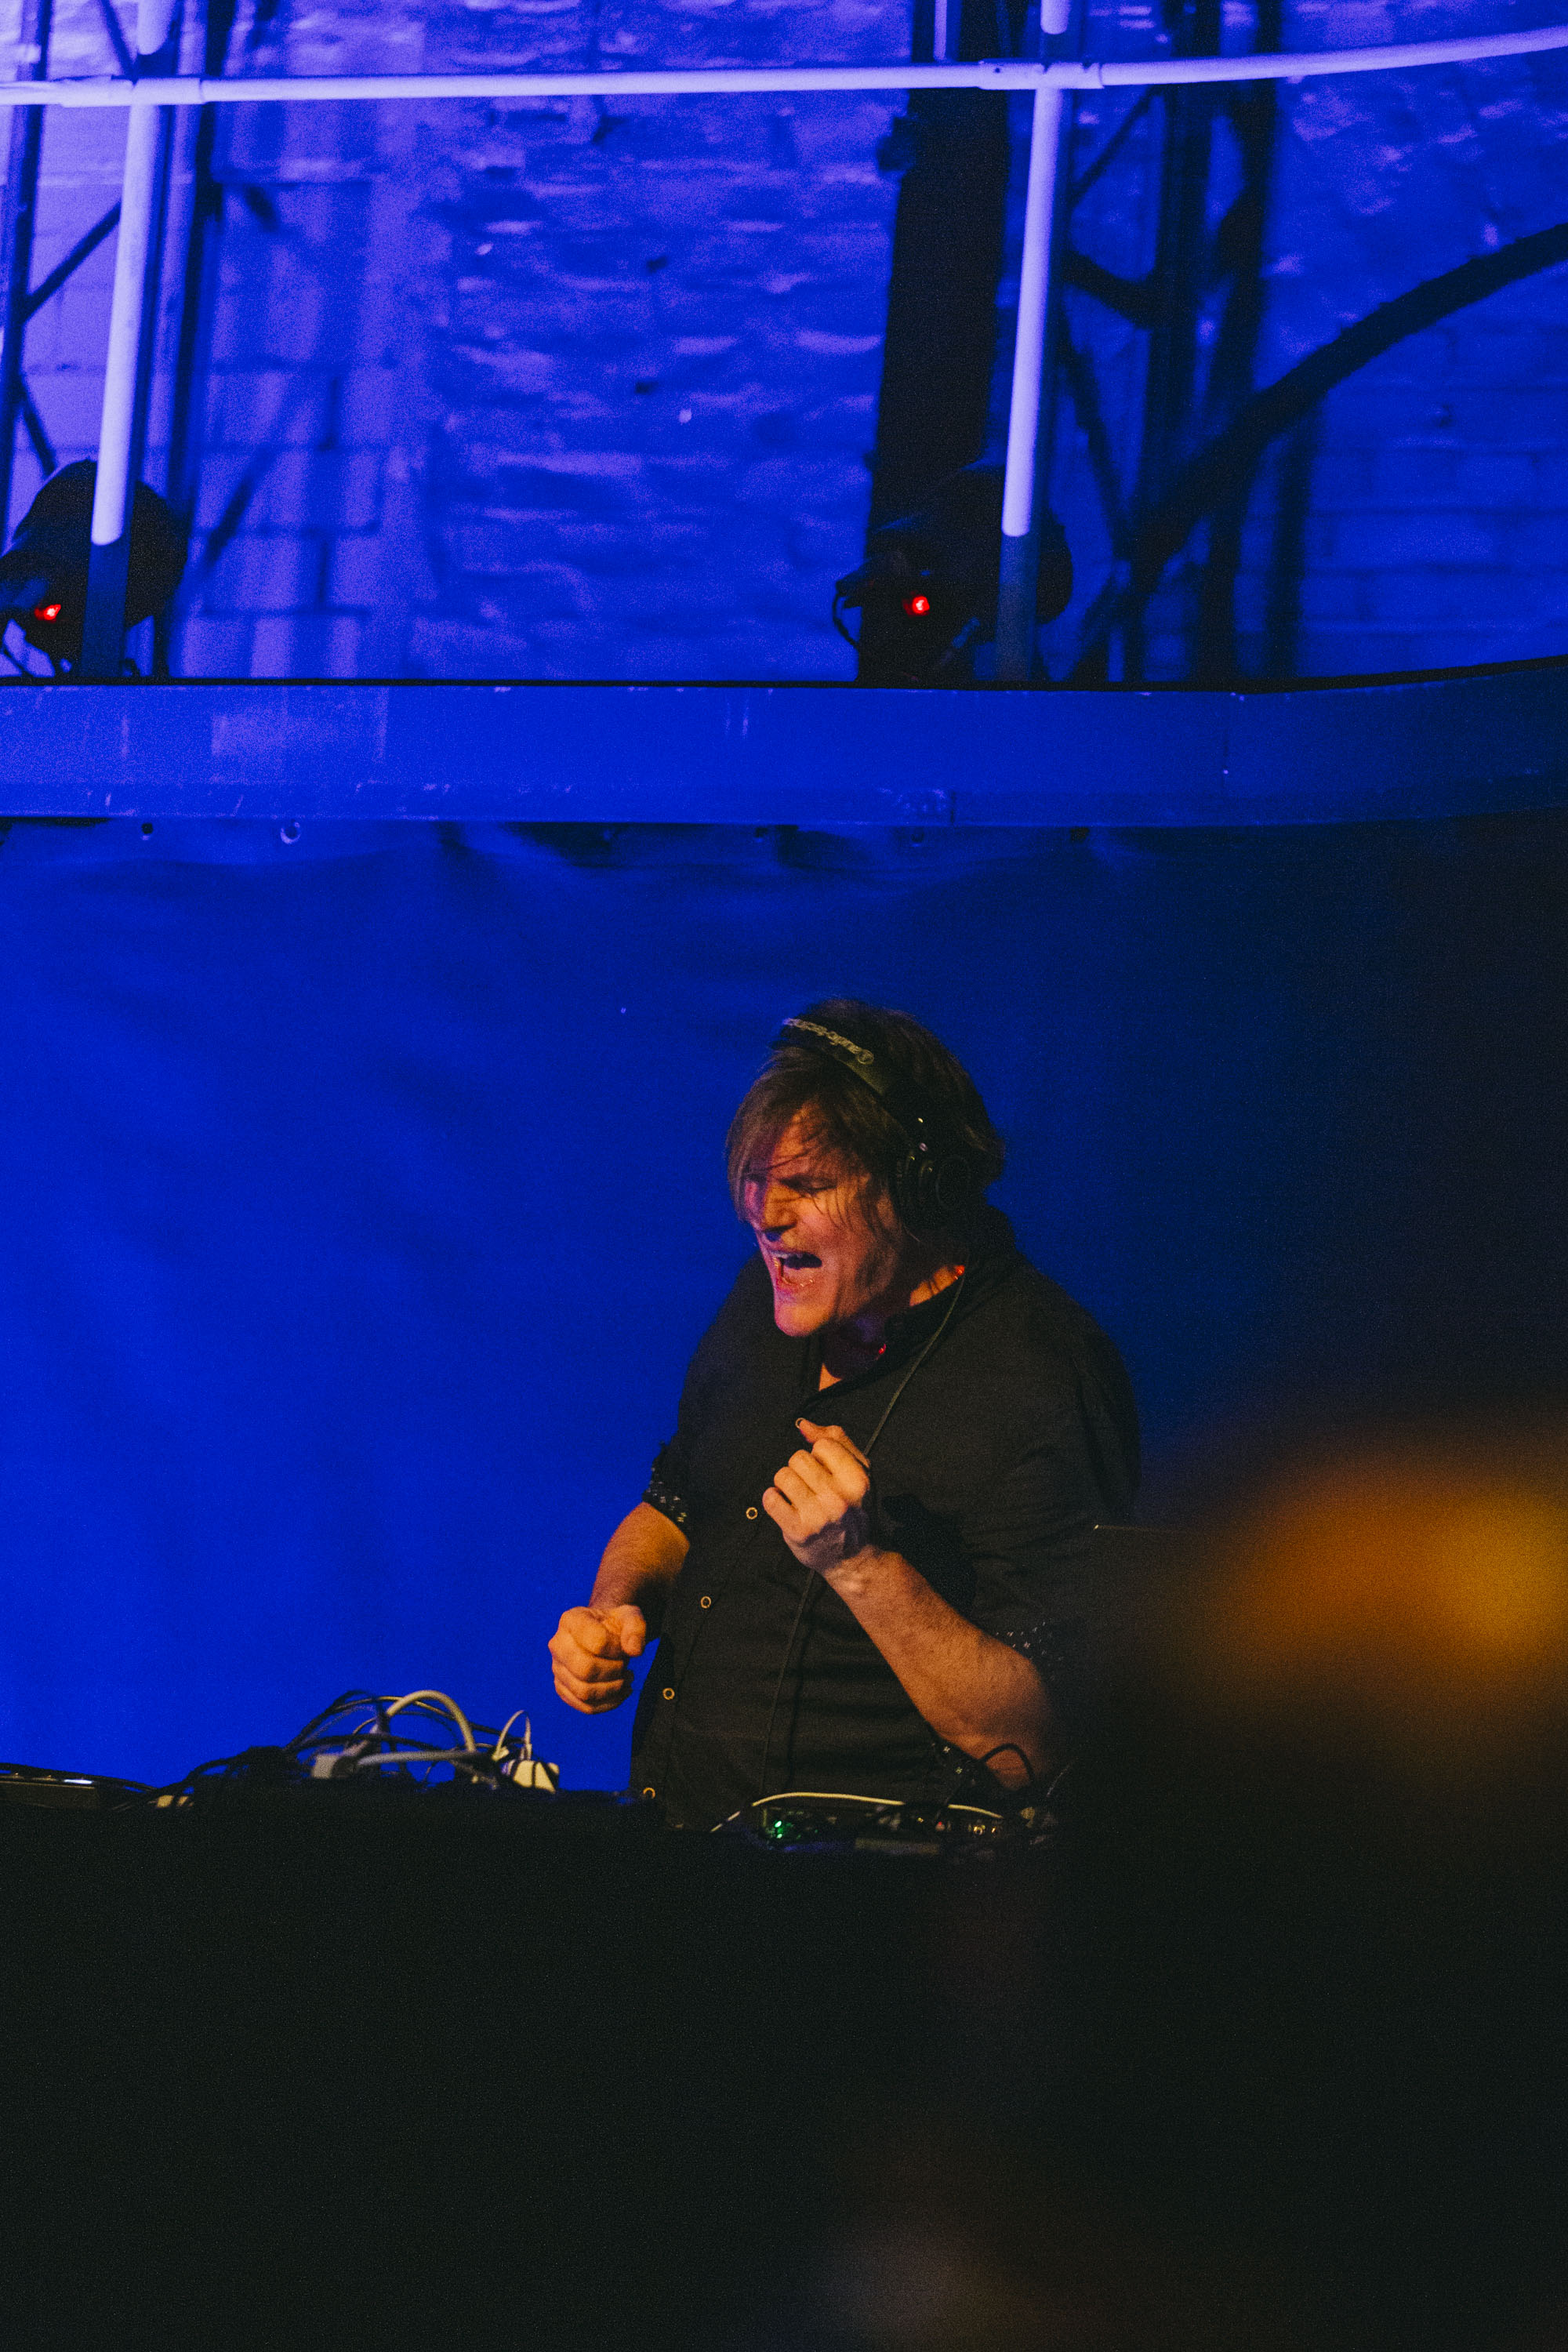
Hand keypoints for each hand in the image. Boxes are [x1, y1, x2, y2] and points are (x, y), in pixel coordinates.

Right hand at [549, 1603, 646, 1714]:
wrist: (603, 1633)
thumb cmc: (615, 1624)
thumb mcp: (630, 1616)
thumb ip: (636, 1628)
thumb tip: (635, 1651)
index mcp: (571, 1620)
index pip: (597, 1642)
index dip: (618, 1649)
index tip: (625, 1647)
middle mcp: (558, 1644)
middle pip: (585, 1669)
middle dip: (614, 1672)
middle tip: (625, 1666)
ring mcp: (557, 1668)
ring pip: (584, 1692)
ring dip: (613, 1690)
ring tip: (626, 1679)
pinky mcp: (562, 1688)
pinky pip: (585, 1706)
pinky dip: (608, 1704)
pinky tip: (621, 1692)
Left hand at [762, 1419, 874, 1576]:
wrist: (855, 1557)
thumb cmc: (856, 1508)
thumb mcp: (860, 1471)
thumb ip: (836, 1441)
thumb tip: (803, 1425)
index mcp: (857, 1480)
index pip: (822, 1445)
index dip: (821, 1456)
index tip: (827, 1472)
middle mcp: (838, 1498)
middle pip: (798, 1458)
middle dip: (801, 1468)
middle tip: (812, 1486)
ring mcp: (817, 1516)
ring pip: (782, 1476)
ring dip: (786, 1483)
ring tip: (799, 1495)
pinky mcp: (797, 1531)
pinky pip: (770, 1499)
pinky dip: (773, 1498)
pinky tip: (785, 1505)